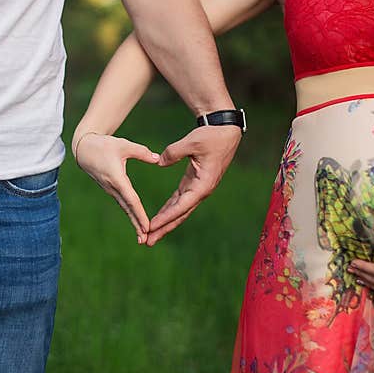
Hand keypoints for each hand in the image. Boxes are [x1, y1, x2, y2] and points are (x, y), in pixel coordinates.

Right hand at [74, 132, 159, 242]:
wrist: (84, 149)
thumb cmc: (104, 145)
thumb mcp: (123, 145)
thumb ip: (141, 152)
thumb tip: (157, 159)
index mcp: (117, 178)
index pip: (131, 199)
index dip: (139, 213)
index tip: (147, 226)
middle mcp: (113, 188)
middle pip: (128, 209)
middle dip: (136, 225)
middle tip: (145, 240)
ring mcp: (110, 190)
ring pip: (125, 208)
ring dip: (134, 222)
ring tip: (143, 237)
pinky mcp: (111, 190)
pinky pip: (122, 204)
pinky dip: (130, 214)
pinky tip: (137, 223)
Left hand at [146, 125, 240, 245]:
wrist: (225, 131)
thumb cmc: (211, 136)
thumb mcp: (192, 142)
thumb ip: (173, 152)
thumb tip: (159, 162)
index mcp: (203, 184)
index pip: (181, 206)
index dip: (165, 217)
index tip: (151, 227)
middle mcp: (201, 190)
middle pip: (180, 214)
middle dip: (163, 228)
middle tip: (148, 241)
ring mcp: (198, 188)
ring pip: (179, 210)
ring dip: (165, 222)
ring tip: (150, 234)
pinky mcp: (194, 183)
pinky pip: (179, 200)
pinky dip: (169, 209)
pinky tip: (159, 218)